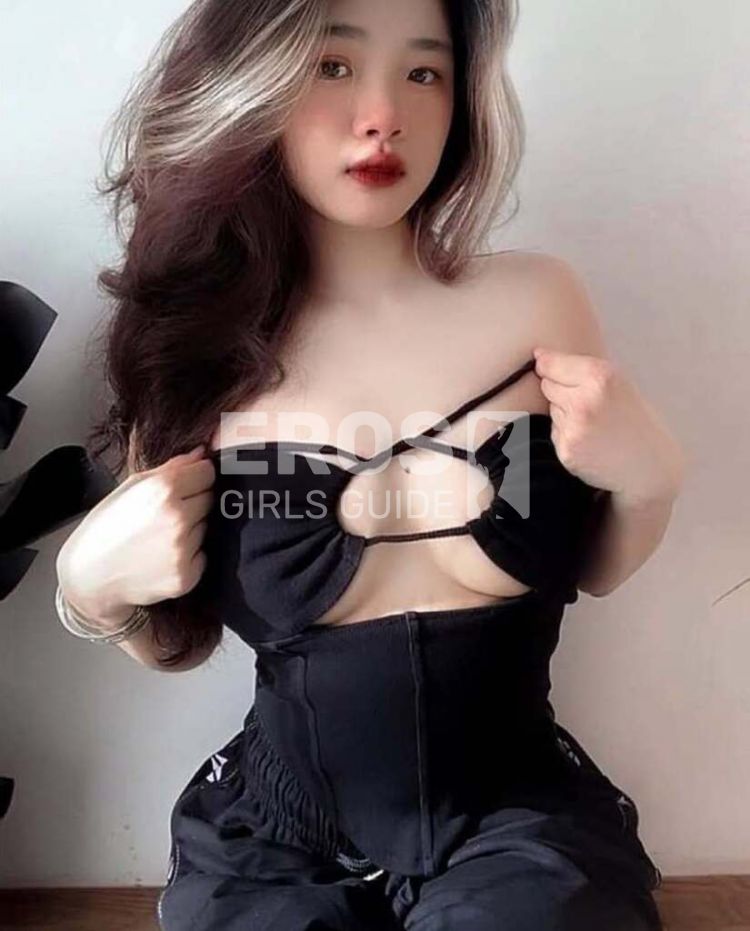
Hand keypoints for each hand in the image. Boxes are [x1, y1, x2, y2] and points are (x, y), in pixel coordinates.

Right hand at [57, 444, 214, 616]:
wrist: (88, 577)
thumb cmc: (104, 529)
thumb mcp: (129, 487)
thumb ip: (170, 467)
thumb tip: (201, 454)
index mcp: (162, 490)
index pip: (207, 472)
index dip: (196, 477)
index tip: (187, 484)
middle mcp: (177, 518)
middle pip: (210, 499)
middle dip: (194, 502)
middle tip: (166, 514)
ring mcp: (183, 549)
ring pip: (206, 527)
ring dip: (191, 529)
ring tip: (160, 536)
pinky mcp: (187, 576)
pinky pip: (202, 555)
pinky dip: (189, 555)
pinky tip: (163, 556)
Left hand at [533, 347, 685, 504]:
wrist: (650, 465)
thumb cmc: (636, 421)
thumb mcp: (620, 383)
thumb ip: (584, 370)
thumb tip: (540, 357)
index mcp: (600, 376)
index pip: (551, 363)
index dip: (547, 363)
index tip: (542, 361)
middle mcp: (584, 400)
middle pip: (547, 384)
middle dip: (560, 389)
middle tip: (588, 402)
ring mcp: (573, 427)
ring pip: (550, 408)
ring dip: (565, 412)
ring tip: (594, 423)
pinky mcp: (566, 450)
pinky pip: (554, 432)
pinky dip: (567, 434)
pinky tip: (590, 440)